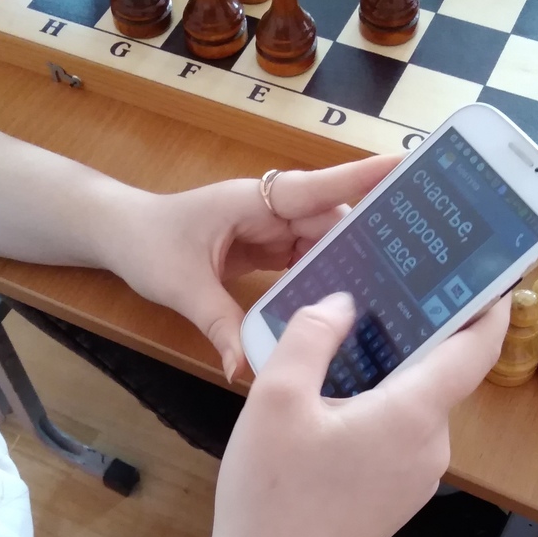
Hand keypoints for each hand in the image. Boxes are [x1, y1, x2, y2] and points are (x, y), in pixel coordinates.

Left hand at [104, 155, 399, 380]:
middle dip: (369, 239)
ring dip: (350, 265)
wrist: (119, 235)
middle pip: (331, 221)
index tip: (407, 166)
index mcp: (254, 200)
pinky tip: (345, 306)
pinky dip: (323, 280)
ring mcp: (270, 228)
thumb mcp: (182, 286)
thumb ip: (219, 325)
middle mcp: (269, 209)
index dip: (363, 178)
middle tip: (418, 263)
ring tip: (393, 290)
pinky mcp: (267, 248)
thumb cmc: (146, 243)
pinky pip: (305, 261)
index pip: (318, 187)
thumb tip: (244, 370)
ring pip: (323, 244)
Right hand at [204, 291, 511, 536]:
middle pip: (438, 374)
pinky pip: (399, 435)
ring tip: (347, 340)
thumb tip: (344, 304)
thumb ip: (312, 337)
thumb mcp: (276, 400)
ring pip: (414, 406)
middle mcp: (431, 446)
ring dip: (391, 373)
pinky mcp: (397, 498)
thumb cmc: (273, 494)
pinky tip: (335, 401)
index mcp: (413, 415)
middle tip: (386, 290)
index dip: (488, 309)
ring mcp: (418, 477)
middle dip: (417, 333)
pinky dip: (380, 408)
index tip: (493, 274)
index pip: (473, 351)